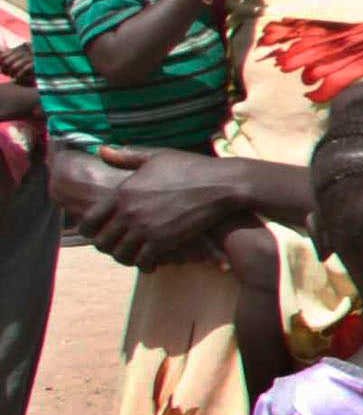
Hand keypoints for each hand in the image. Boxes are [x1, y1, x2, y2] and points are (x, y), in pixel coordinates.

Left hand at [71, 148, 260, 265]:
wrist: (221, 184)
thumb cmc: (190, 167)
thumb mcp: (156, 156)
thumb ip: (126, 156)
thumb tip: (101, 150)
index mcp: (122, 193)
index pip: (89, 220)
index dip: (88, 230)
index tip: (98, 232)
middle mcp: (129, 213)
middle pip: (102, 242)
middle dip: (106, 247)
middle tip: (116, 246)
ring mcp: (146, 228)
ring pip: (120, 255)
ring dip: (125, 258)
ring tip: (132, 256)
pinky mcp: (164, 241)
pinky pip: (143, 261)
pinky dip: (144, 265)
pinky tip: (150, 263)